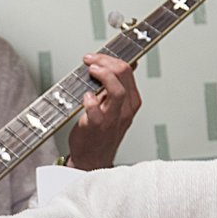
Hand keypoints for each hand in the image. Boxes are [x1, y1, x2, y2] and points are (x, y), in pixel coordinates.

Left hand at [65, 54, 141, 170]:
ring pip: (117, 91)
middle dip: (105, 61)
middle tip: (89, 60)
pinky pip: (96, 110)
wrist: (92, 160)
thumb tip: (118, 65)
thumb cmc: (100, 133)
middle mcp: (125, 109)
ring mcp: (112, 119)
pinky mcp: (97, 127)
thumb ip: (116, 88)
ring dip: (102, 76)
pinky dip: (90, 100)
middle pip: (124, 75)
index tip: (96, 57)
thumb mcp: (114, 108)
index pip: (128, 71)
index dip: (110, 59)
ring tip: (90, 71)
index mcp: (131, 102)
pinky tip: (85, 96)